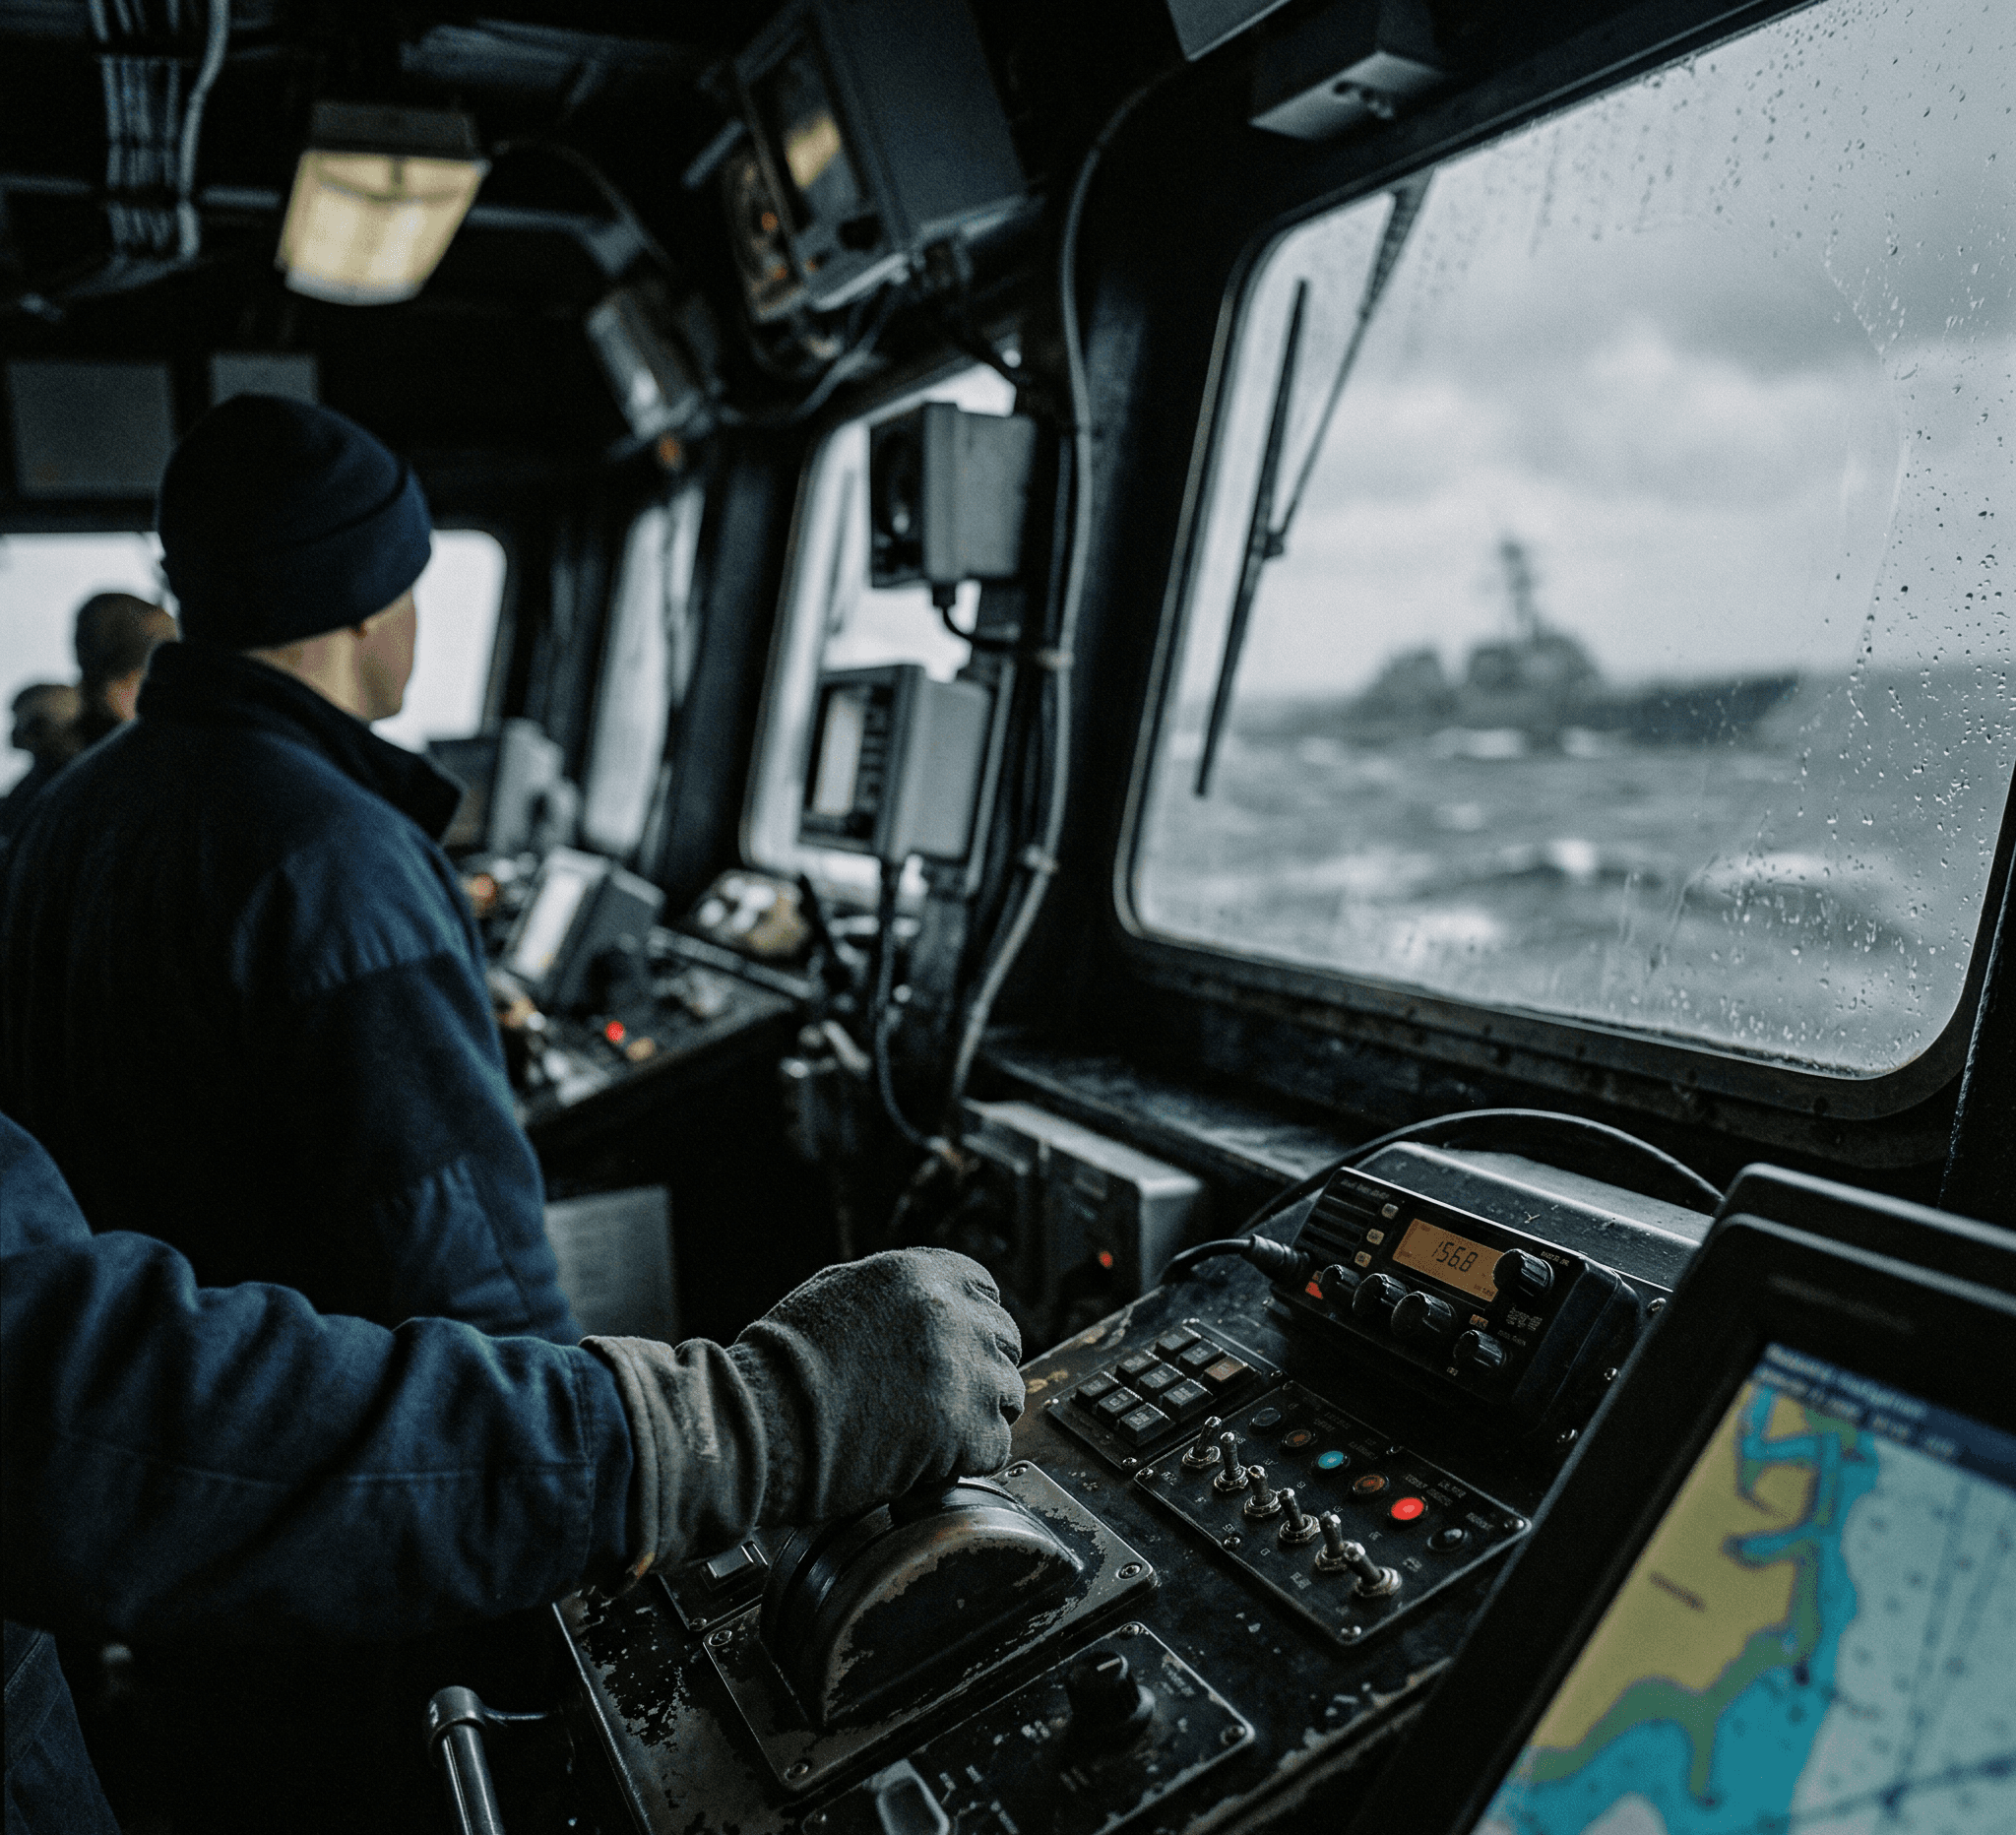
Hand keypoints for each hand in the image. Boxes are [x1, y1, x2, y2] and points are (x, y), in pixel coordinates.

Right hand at [731, 1247, 1023, 1523]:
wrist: (765, 1420)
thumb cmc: (784, 1361)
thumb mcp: (837, 1291)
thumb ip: (894, 1293)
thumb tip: (920, 1305)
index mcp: (922, 1274)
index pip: (983, 1290)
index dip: (971, 1322)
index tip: (960, 1347)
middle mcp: (954, 1314)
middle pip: (1003, 1340)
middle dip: (980, 1367)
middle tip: (949, 1395)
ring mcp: (965, 1372)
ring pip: (1007, 1392)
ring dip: (981, 1413)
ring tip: (939, 1432)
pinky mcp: (966, 1430)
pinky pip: (996, 1445)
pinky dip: (970, 1458)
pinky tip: (935, 1460)